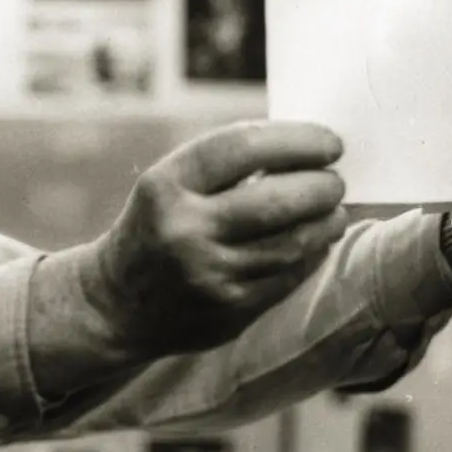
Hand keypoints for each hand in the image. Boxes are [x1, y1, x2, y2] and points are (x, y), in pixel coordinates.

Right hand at [82, 120, 348, 357]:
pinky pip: (289, 276)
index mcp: (165, 186)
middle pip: (278, 200)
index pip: (243, 147)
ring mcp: (209, 276)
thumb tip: (308, 149)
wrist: (116, 304)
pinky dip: (311, 254)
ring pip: (292, 243)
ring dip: (326, 222)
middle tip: (335, 180)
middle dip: (321, 185)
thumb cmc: (157, 226)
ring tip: (332, 209)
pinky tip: (315, 242)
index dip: (297, 140)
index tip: (329, 142)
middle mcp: (185, 231)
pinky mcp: (230, 312)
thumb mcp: (168, 184)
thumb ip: (227, 164)